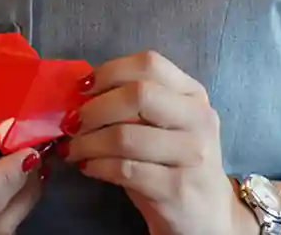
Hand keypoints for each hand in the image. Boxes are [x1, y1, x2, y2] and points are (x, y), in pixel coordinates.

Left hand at [60, 51, 250, 234]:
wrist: (208, 215)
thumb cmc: (175, 163)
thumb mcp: (166, 126)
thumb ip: (135, 105)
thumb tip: (82, 94)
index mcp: (193, 94)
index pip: (150, 64)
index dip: (109, 71)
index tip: (82, 88)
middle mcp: (199, 119)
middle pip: (138, 95)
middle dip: (95, 108)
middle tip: (72, 123)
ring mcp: (192, 155)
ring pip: (125, 136)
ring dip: (88, 142)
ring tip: (73, 149)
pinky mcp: (178, 189)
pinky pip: (125, 169)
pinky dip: (97, 166)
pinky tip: (88, 166)